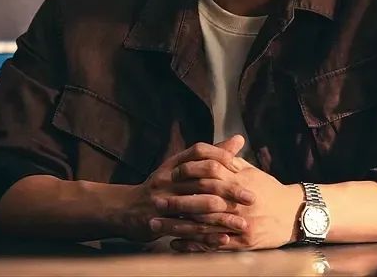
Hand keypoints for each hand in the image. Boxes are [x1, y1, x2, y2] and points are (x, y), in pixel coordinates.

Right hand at [116, 138, 251, 242]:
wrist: (125, 209)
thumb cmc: (162, 186)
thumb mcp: (182, 166)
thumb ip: (212, 154)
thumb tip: (239, 138)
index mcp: (174, 164)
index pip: (199, 152)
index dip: (220, 156)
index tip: (241, 168)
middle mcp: (167, 179)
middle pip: (202, 181)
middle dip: (230, 190)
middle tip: (251, 198)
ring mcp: (161, 201)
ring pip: (196, 208)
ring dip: (222, 217)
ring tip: (242, 223)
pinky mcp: (158, 223)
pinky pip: (185, 230)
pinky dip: (205, 236)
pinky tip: (223, 238)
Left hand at [160, 136, 305, 251]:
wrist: (295, 214)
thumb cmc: (271, 191)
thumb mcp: (253, 172)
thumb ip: (231, 162)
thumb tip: (212, 151)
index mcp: (239, 183)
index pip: (209, 175)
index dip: (188, 175)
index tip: (168, 175)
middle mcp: (238, 204)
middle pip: (201, 203)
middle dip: (176, 203)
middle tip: (154, 202)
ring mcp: (239, 225)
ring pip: (203, 226)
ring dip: (178, 227)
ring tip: (156, 225)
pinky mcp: (241, 244)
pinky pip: (213, 246)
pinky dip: (192, 246)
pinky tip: (174, 245)